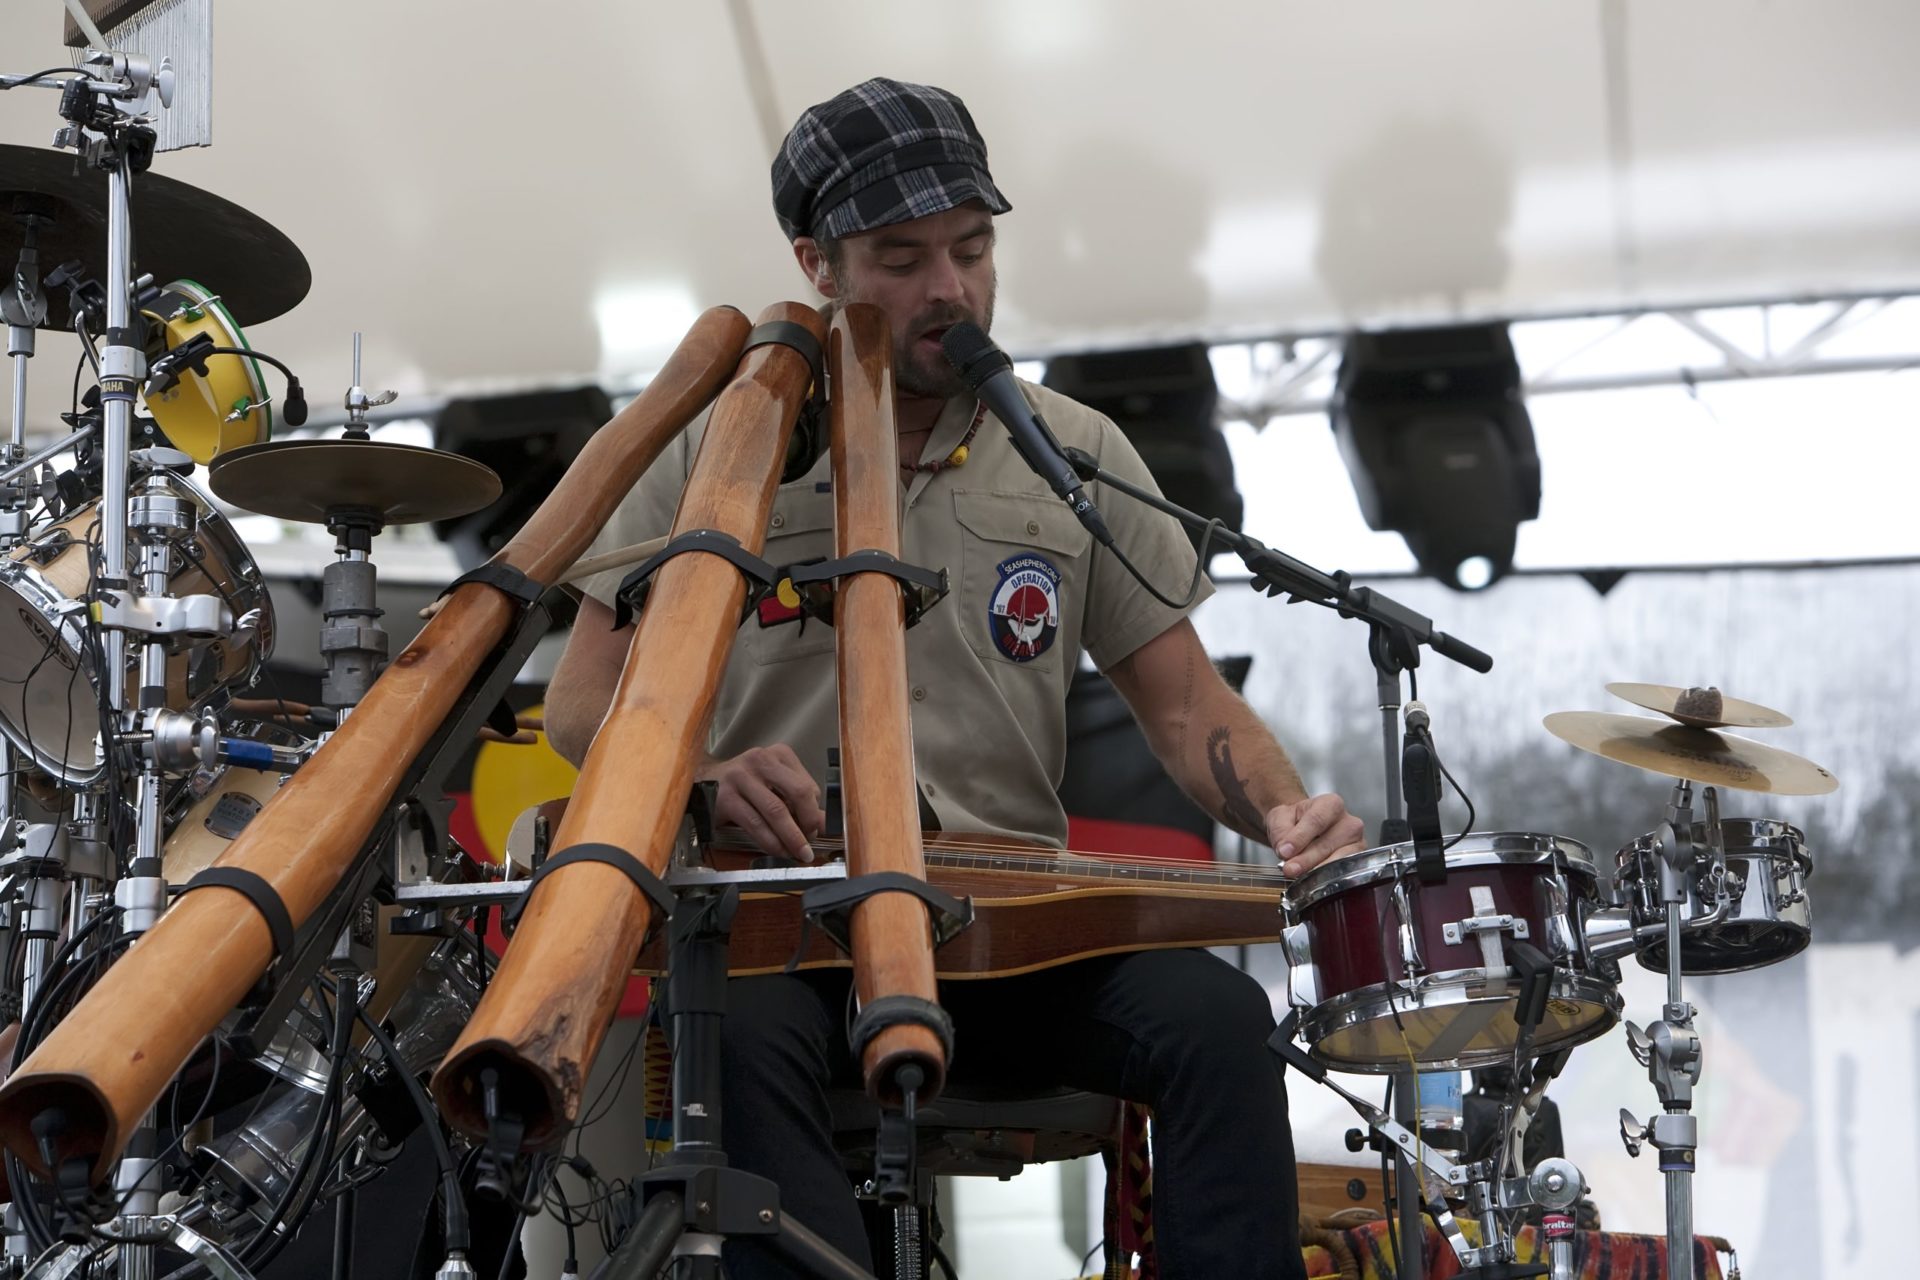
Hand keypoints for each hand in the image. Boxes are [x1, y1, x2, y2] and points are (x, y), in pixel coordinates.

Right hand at [696, 744, 824, 860]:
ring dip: (791, 837)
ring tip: (798, 852)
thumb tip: (824, 824)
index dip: (815, 811)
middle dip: (808, 822)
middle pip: (797, 792)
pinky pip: (755, 824)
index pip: (807, 784)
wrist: (702, 779)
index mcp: (779, 754)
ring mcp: (741, 778)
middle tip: (810, 842)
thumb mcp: (774, 784)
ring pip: (775, 811)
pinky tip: (778, 850)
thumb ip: (798, 801)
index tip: (816, 829)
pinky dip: (770, 841)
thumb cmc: (745, 783)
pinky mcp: (726, 798)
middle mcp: (760, 761)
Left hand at [1267, 794, 1367, 878]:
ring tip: (1296, 873)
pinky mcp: (1358, 860)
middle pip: (1327, 844)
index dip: (1300, 838)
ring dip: (1315, 870)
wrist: (1303, 826)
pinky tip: (1311, 879)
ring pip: (1337, 860)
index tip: (1285, 852)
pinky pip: (1343, 871)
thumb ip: (1281, 831)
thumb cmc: (1295, 819)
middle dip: (1305, 860)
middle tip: (1288, 868)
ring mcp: (1356, 842)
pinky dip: (1325, 877)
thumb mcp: (1280, 818)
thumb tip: (1286, 851)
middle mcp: (1349, 822)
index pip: (1316, 821)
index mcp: (1331, 804)